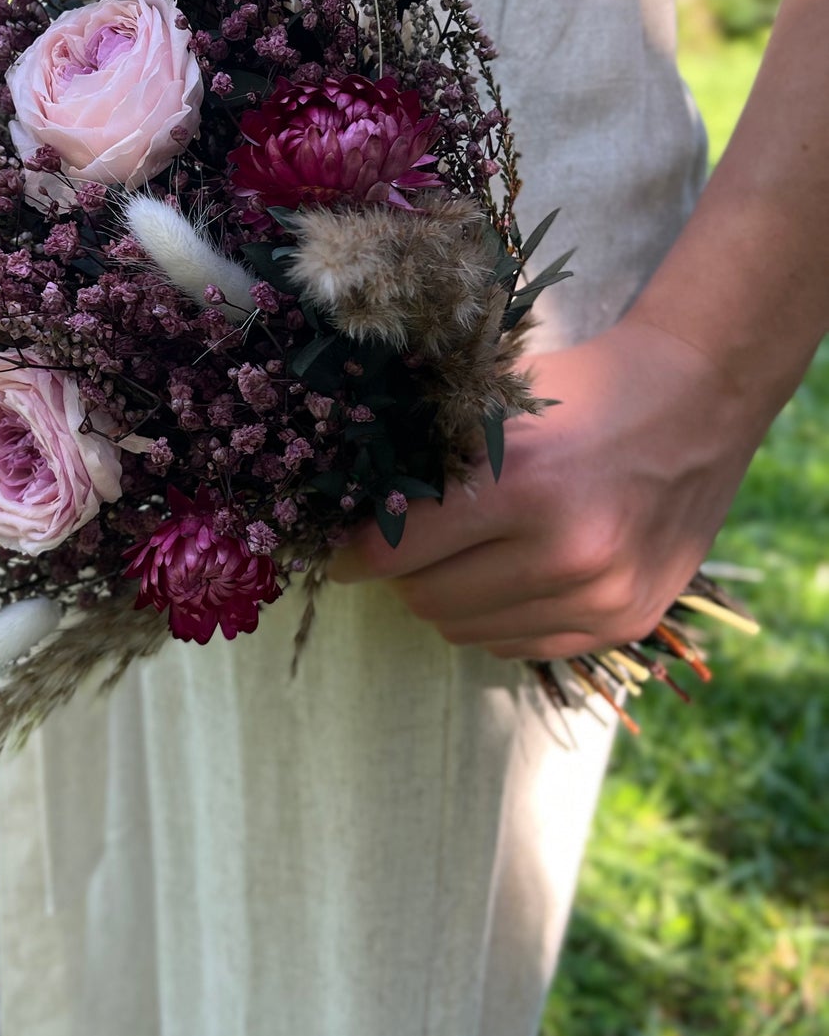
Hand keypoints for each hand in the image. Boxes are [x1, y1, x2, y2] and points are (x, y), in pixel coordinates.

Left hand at [326, 314, 767, 659]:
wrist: (699, 401)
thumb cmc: (584, 390)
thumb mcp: (498, 402)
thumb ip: (430, 458)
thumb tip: (351, 510)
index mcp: (524, 485)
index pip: (396, 551)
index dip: (353, 553)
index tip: (337, 550)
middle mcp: (566, 554)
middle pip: (427, 600)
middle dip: (400, 575)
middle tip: (402, 545)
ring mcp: (601, 597)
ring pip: (468, 631)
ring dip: (447, 599)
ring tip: (460, 555)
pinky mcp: (624, 623)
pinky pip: (519, 646)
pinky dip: (495, 618)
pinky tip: (505, 575)